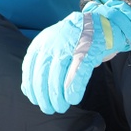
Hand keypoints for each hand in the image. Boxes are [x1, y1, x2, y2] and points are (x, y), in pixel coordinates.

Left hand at [21, 0, 130, 114]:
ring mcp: (69, 47)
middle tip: (48, 109)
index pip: (29, 67)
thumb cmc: (76, 40)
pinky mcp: (87, 52)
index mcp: (42, 42)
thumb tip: (27, 88)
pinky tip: (73, 99)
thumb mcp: (54, 45)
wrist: (103, 22)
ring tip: (60, 107)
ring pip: (57, 78)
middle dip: (43, 96)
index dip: (30, 86)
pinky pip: (76, 76)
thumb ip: (42, 62)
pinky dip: (73, 91)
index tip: (33, 99)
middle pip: (42, 75)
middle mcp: (52, 44)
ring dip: (57, 97)